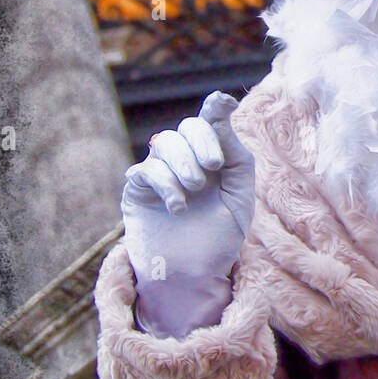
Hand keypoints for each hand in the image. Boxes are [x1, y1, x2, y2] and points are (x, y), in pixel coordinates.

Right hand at [121, 91, 255, 338]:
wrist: (195, 276)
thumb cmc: (220, 236)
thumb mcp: (239, 194)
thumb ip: (234, 153)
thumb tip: (221, 109)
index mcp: (212, 159)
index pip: (210, 123)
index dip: (215, 108)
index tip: (223, 102)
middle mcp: (185, 161)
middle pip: (187, 128)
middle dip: (201, 142)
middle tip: (213, 167)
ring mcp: (159, 174)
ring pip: (165, 143)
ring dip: (184, 163)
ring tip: (195, 191)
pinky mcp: (138, 191)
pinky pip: (147, 170)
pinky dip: (166, 184)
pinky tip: (178, 207)